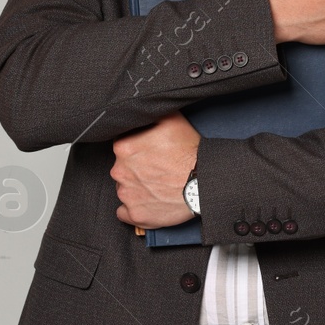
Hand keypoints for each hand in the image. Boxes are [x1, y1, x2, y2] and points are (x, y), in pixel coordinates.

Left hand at [111, 110, 199, 228]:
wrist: (205, 183)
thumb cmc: (190, 152)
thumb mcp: (171, 119)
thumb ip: (149, 114)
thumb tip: (140, 110)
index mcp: (124, 147)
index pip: (122, 146)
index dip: (137, 148)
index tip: (149, 152)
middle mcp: (120, 172)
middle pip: (123, 168)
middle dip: (136, 168)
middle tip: (157, 169)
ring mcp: (127, 195)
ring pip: (124, 189)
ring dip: (137, 187)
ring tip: (157, 185)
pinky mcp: (136, 214)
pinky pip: (124, 213)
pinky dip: (134, 208)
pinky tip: (148, 202)